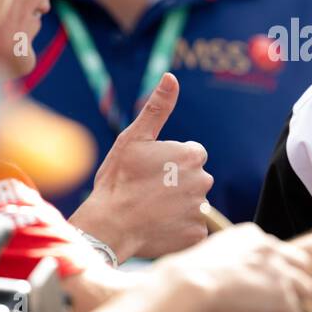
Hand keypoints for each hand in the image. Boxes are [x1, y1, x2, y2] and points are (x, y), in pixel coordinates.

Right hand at [68, 72, 212, 259]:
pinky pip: (192, 228)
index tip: (151, 171)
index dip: (171, 162)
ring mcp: (201, 210)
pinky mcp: (196, 234)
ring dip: (177, 206)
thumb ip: (157, 108)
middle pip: (194, 179)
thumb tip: (171, 76)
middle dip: (177, 184)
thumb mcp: (134, 138)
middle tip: (148, 191)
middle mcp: (203, 181)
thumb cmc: (118, 179)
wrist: (109, 225)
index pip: (193, 155)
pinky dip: (178, 229)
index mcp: (192, 156)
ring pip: (193, 204)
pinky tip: (158, 226)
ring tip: (150, 210)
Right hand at [153, 223, 311, 311]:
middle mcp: (271, 248)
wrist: (189, 282)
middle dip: (291, 281)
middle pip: (302, 264)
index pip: (276, 248)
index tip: (252, 282)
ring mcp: (279, 271)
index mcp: (252, 234)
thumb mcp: (213, 256)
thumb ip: (232, 260)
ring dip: (290, 302)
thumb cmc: (189, 273)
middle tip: (271, 298)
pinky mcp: (282, 296)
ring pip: (306, 289)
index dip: (269, 268)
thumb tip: (234, 280)